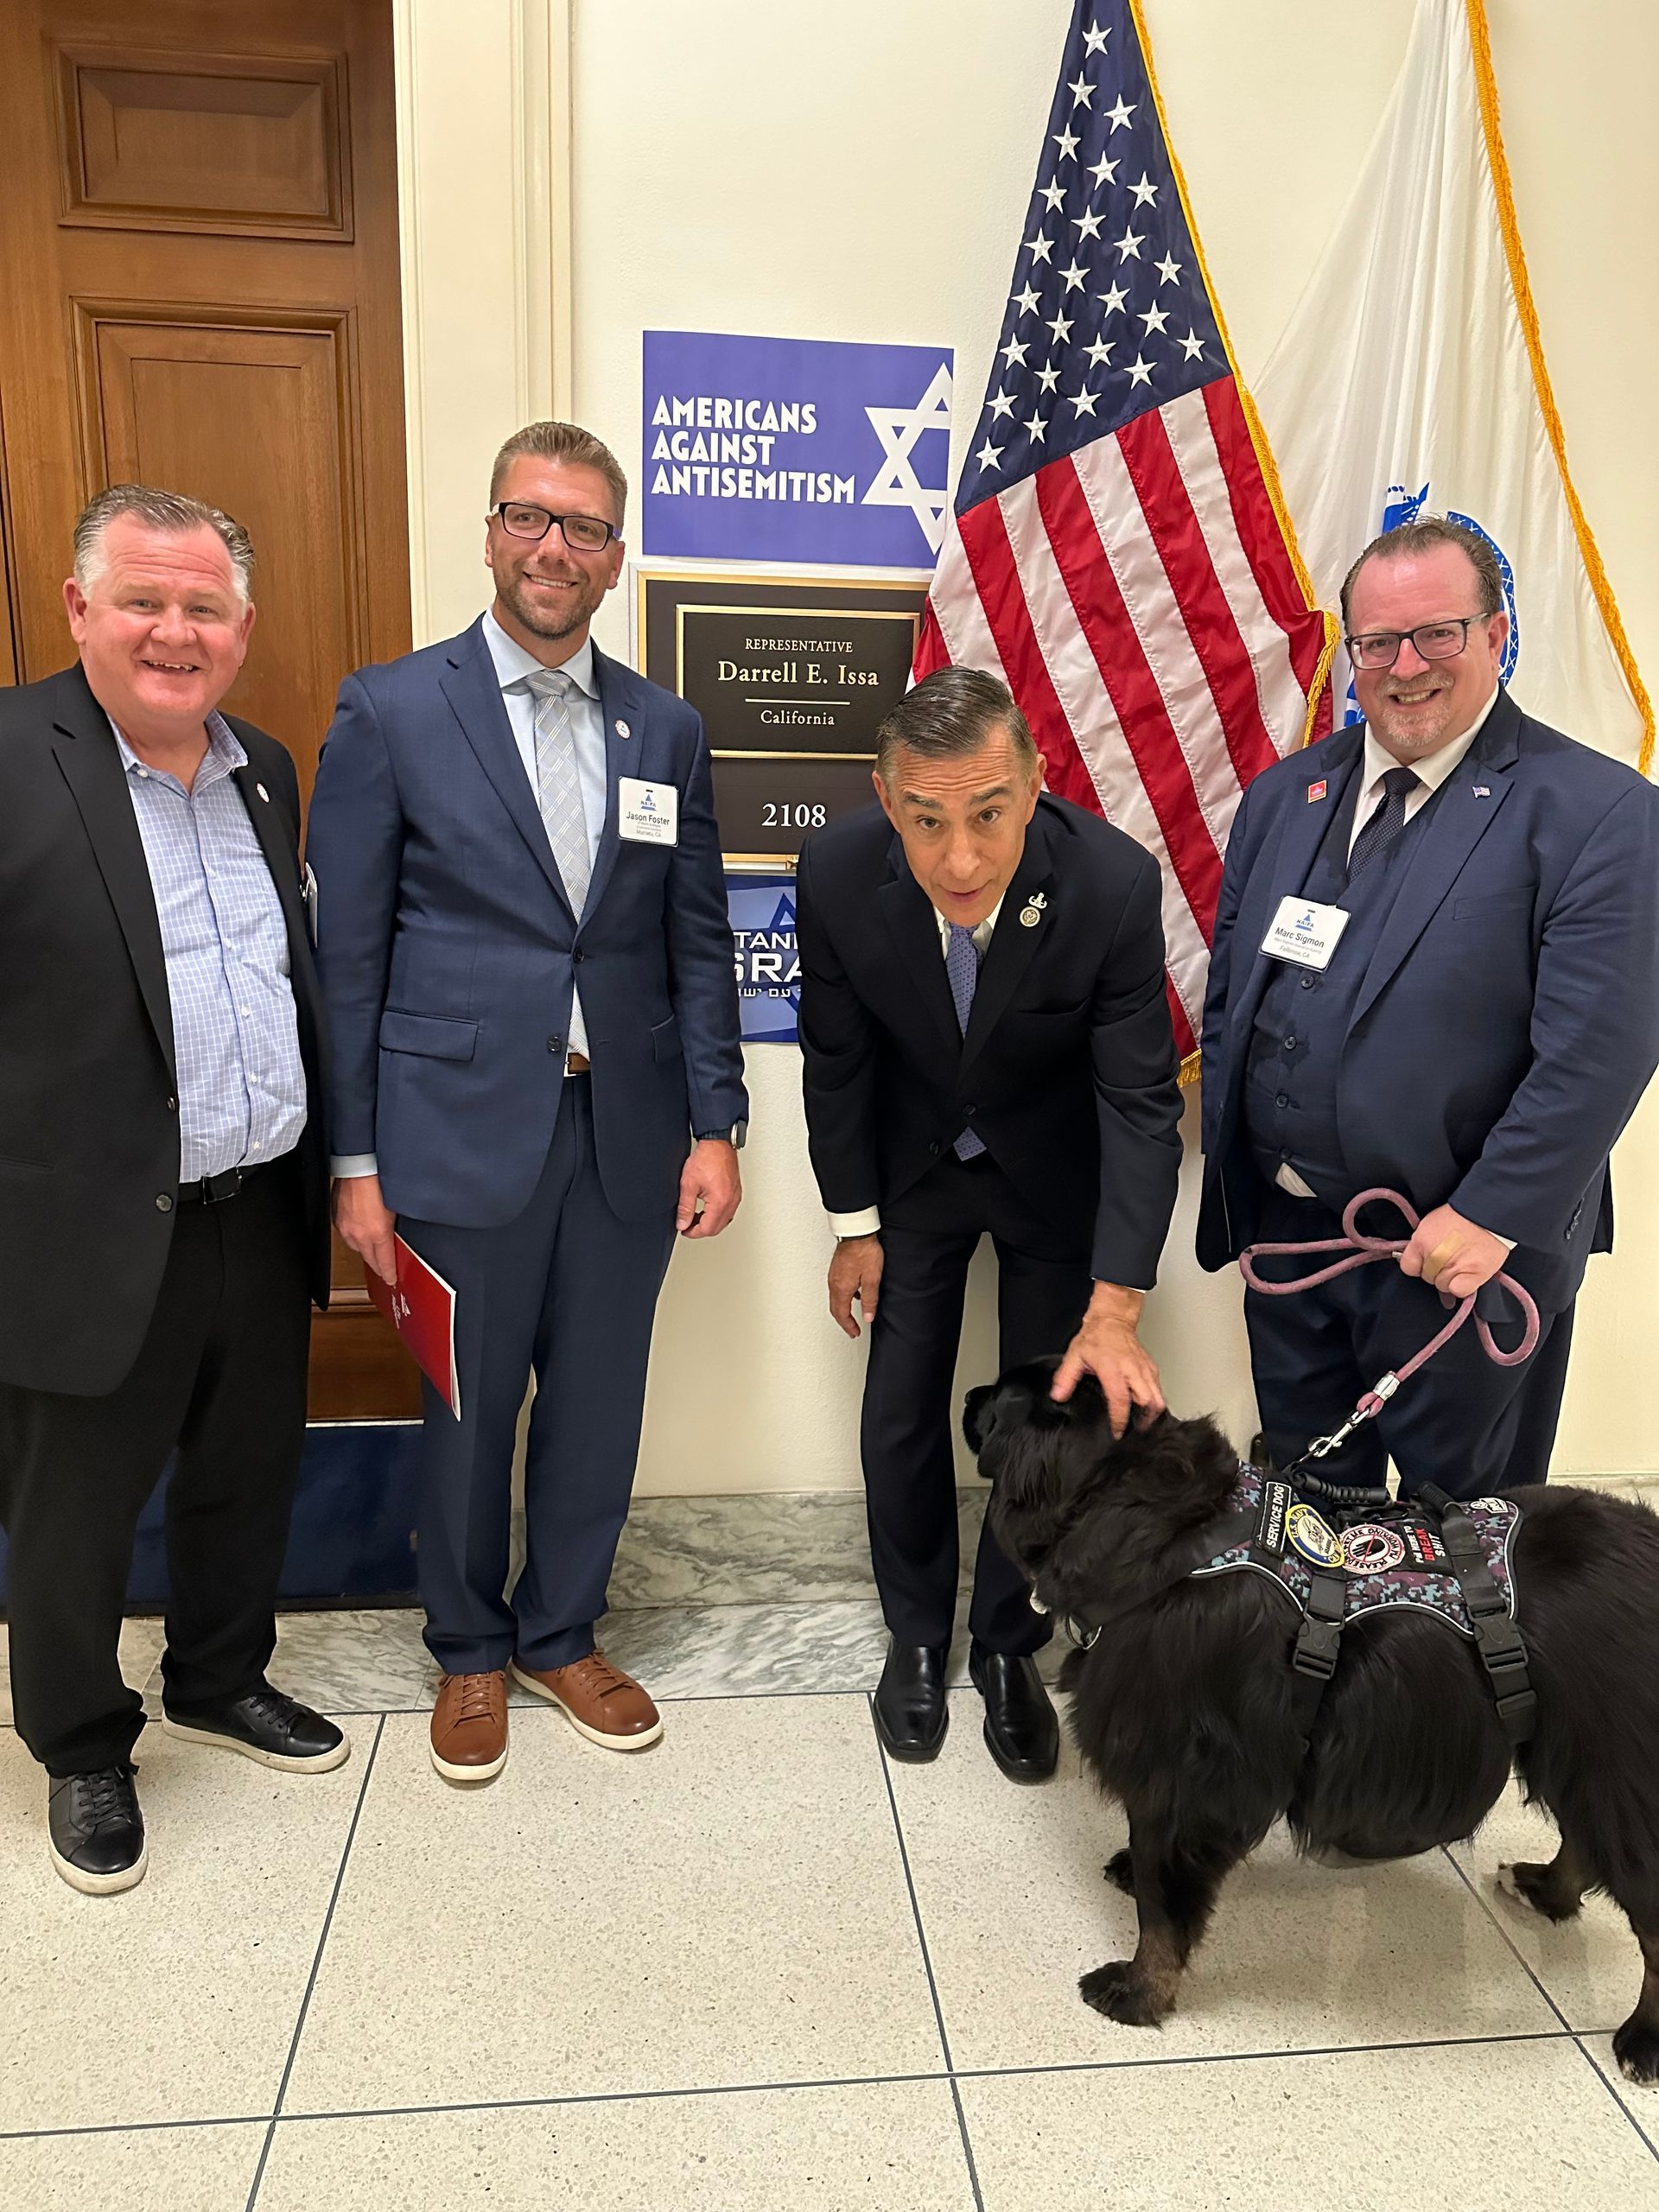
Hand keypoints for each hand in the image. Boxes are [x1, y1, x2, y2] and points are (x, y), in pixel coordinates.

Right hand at [333, 1172, 397, 1284]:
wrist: (358, 1169)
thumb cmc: (379, 1183)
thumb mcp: (395, 1210)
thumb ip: (391, 1229)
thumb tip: (392, 1239)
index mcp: (378, 1233)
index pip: (384, 1262)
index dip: (388, 1273)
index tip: (391, 1279)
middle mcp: (360, 1235)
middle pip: (369, 1259)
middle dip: (377, 1265)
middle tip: (384, 1269)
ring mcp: (346, 1228)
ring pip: (357, 1247)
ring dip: (366, 1248)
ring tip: (373, 1244)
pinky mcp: (337, 1221)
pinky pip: (347, 1235)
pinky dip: (355, 1235)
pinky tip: (360, 1228)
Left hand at [678, 1139, 741, 1237]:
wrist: (717, 1143)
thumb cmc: (706, 1158)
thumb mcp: (688, 1184)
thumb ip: (685, 1207)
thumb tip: (682, 1223)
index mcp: (720, 1202)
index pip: (707, 1229)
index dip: (693, 1233)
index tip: (684, 1229)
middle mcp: (731, 1201)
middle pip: (717, 1228)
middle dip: (701, 1229)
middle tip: (687, 1224)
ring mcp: (736, 1197)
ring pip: (724, 1221)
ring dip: (710, 1222)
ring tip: (695, 1217)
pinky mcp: (736, 1192)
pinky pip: (728, 1211)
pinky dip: (717, 1214)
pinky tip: (707, 1209)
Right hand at [828, 1233, 883, 1338]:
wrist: (856, 1232)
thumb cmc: (864, 1251)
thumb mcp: (872, 1279)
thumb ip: (870, 1300)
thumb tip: (867, 1316)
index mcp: (842, 1289)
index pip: (842, 1314)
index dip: (849, 1326)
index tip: (855, 1333)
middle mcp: (834, 1283)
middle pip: (835, 1309)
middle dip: (844, 1321)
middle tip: (852, 1329)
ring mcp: (833, 1275)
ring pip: (835, 1299)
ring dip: (843, 1310)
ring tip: (853, 1315)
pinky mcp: (836, 1268)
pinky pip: (837, 1289)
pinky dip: (844, 1297)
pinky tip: (854, 1294)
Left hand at [1051, 1282, 1165, 1435]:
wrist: (1113, 1319)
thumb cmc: (1096, 1337)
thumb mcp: (1075, 1356)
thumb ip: (1066, 1378)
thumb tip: (1058, 1396)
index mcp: (1113, 1369)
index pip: (1121, 1400)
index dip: (1120, 1420)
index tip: (1118, 1432)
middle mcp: (1133, 1370)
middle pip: (1149, 1402)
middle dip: (1144, 1420)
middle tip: (1134, 1431)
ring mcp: (1145, 1369)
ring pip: (1158, 1397)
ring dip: (1152, 1413)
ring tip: (1141, 1423)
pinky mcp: (1152, 1368)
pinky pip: (1158, 1389)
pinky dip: (1155, 1401)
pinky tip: (1145, 1408)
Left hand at [1398, 1202, 1508, 1300]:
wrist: (1488, 1213)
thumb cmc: (1462, 1215)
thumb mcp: (1431, 1223)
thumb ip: (1421, 1244)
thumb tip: (1417, 1262)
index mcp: (1421, 1241)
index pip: (1408, 1267)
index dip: (1418, 1265)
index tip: (1427, 1262)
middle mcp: (1434, 1256)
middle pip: (1427, 1277)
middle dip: (1437, 1270)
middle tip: (1451, 1256)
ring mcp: (1453, 1266)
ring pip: (1442, 1286)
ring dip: (1451, 1278)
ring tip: (1463, 1260)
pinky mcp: (1473, 1274)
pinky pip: (1459, 1291)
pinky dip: (1463, 1287)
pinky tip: (1468, 1275)